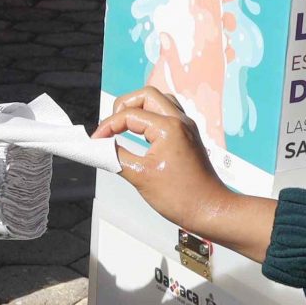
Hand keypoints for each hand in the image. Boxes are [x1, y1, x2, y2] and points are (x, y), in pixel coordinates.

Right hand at [93, 88, 272, 259]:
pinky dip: (151, 116)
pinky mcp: (189, 136)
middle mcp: (180, 121)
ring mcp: (187, 127)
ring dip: (139, 108)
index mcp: (169, 127)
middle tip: (110, 126)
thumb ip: (115, 157)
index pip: (129, 115)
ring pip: (159, 101)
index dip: (108, 126)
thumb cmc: (182, 197)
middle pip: (146, 95)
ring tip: (124, 125)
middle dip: (123, 106)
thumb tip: (99, 148)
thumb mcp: (140, 176)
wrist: (209, 210)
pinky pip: (168, 114)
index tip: (96, 140)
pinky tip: (141, 133)